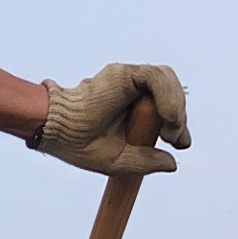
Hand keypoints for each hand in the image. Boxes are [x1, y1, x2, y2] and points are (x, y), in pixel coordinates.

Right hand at [36, 63, 190, 173]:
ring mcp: (129, 80)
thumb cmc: (80, 144)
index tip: (179, 143)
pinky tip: (167, 115)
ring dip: (176, 104)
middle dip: (179, 116)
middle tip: (173, 138)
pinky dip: (167, 94)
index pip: (168, 108)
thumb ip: (147, 160)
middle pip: (172, 92)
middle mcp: (133, 92)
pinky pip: (155, 76)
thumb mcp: (121, 160)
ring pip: (167, 80)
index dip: (179, 124)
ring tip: (171, 128)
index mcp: (133, 110)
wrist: (58, 132)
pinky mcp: (124, 74)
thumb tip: (173, 164)